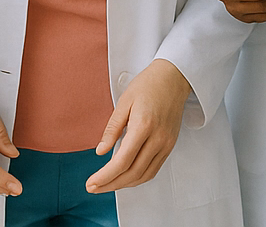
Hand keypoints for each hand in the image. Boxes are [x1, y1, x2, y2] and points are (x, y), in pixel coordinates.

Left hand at [86, 59, 190, 192]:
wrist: (174, 78)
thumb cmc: (148, 85)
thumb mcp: (123, 102)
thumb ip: (112, 129)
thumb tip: (101, 151)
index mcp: (144, 125)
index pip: (123, 161)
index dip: (105, 176)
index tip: (91, 183)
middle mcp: (158, 138)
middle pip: (133, 173)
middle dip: (111, 184)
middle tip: (94, 187)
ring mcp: (166, 144)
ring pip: (144, 175)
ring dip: (124, 185)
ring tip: (106, 185)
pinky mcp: (170, 146)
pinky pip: (153, 170)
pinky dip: (138, 178)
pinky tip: (125, 177)